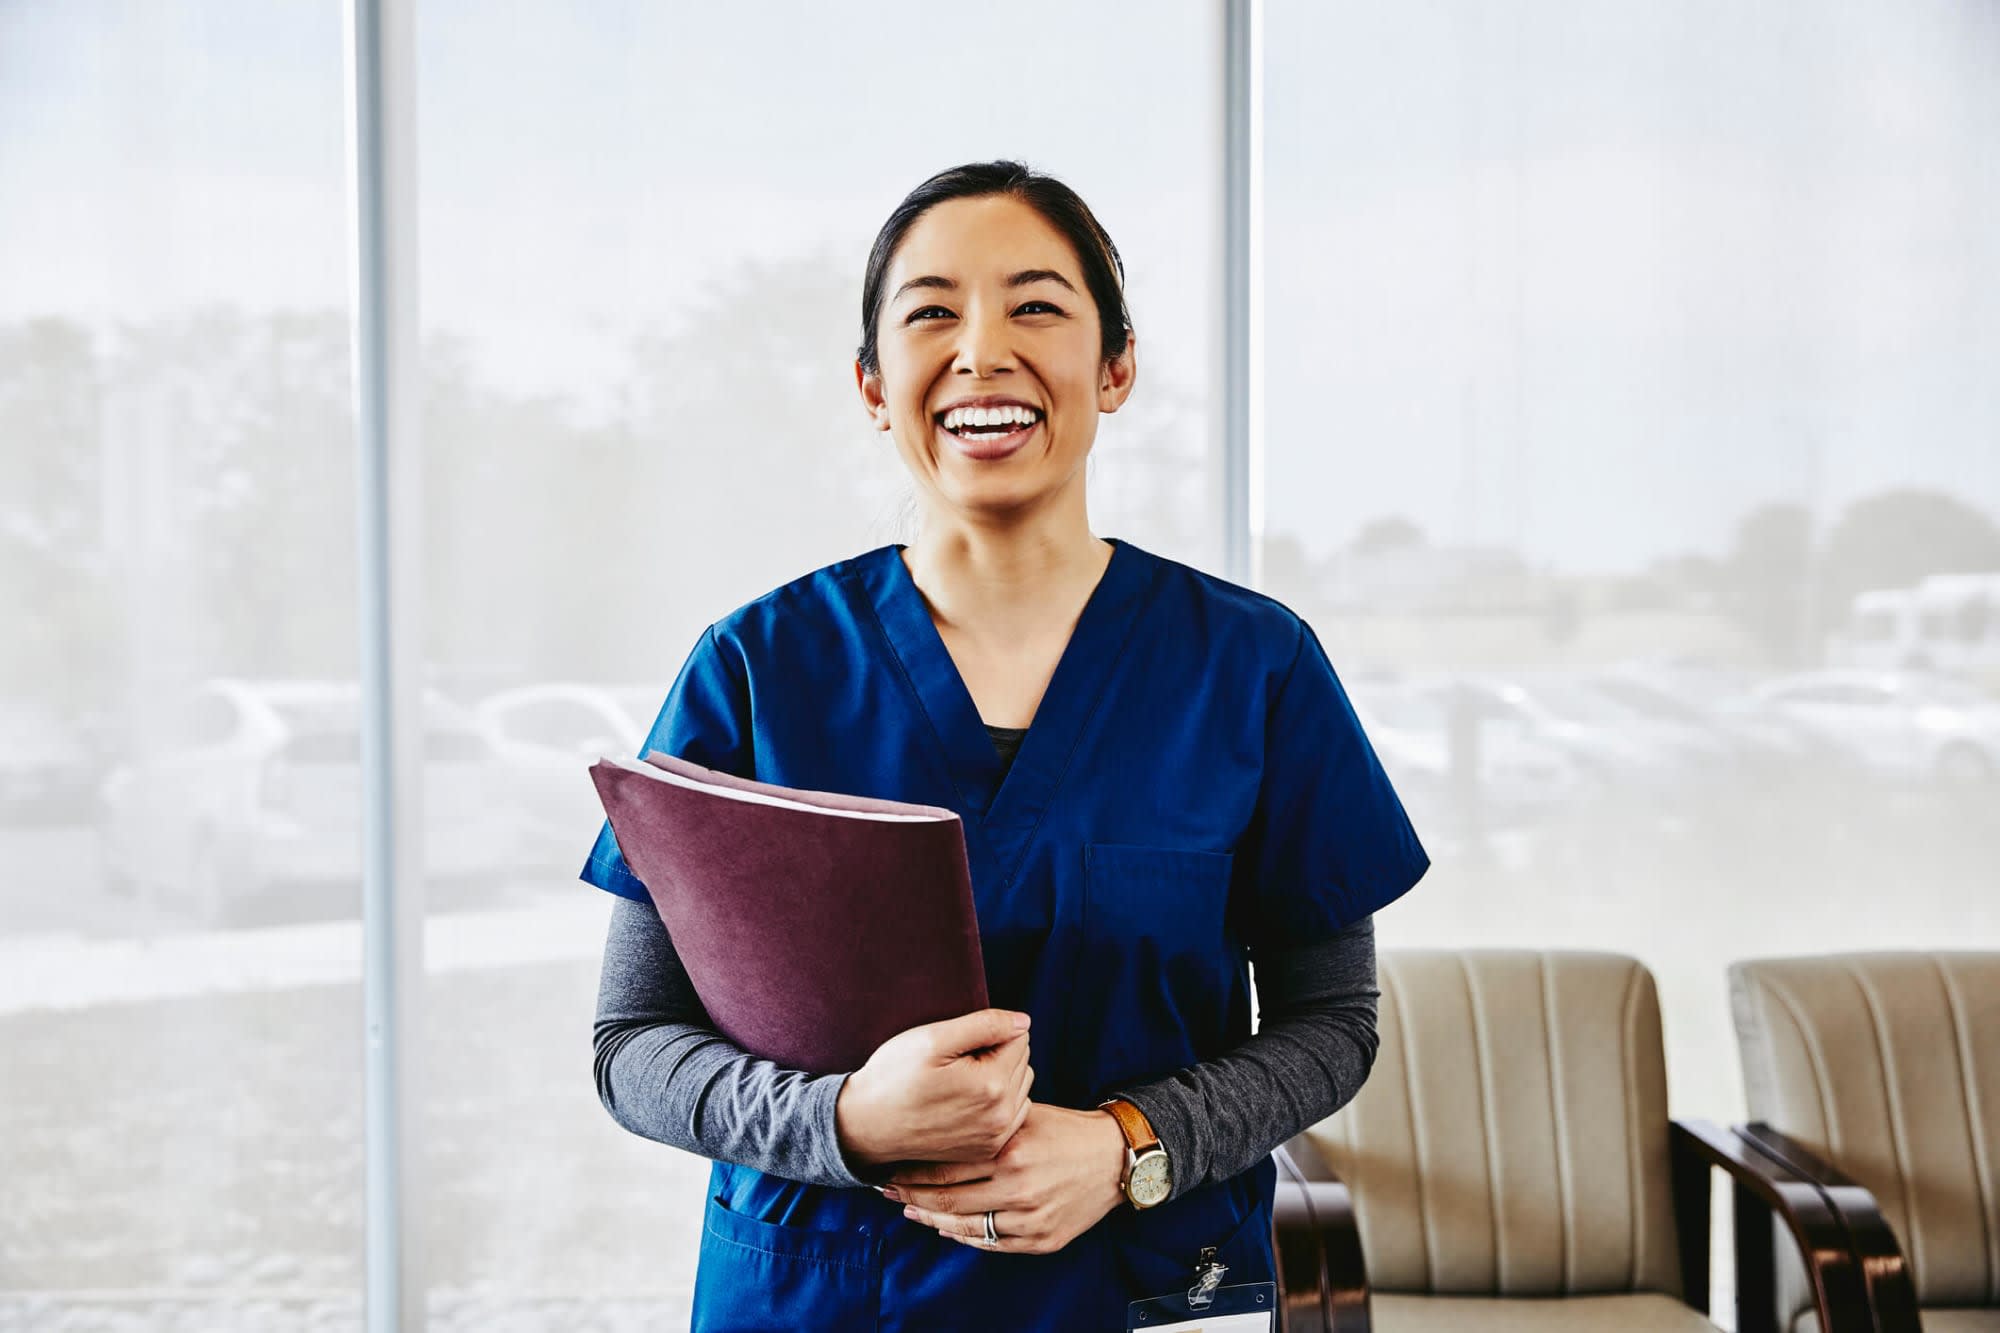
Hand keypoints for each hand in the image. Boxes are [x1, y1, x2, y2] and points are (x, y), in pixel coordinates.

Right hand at [835, 1009, 1034, 1166]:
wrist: (866, 1125)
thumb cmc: (894, 1077)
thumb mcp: (934, 1039)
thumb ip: (986, 1025)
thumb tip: (1024, 1022)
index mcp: (992, 1086)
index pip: (1019, 1037)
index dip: (988, 1033)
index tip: (957, 1046)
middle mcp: (1002, 1116)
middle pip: (1022, 1062)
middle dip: (996, 1055)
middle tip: (954, 1064)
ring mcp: (996, 1137)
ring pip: (1020, 1086)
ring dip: (1000, 1078)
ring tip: (959, 1081)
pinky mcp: (988, 1149)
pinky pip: (1012, 1112)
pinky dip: (997, 1102)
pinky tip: (966, 1101)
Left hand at [883, 1103, 1128, 1254]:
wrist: (1114, 1159)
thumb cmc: (1066, 1130)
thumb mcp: (1026, 1114)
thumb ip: (986, 1122)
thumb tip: (937, 1123)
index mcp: (1010, 1151)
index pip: (945, 1166)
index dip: (911, 1171)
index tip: (888, 1167)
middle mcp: (1017, 1188)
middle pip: (948, 1199)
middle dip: (910, 1196)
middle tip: (885, 1190)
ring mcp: (1029, 1219)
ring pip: (966, 1227)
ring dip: (931, 1219)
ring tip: (909, 1210)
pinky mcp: (1041, 1240)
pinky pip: (991, 1245)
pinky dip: (964, 1237)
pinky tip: (946, 1227)